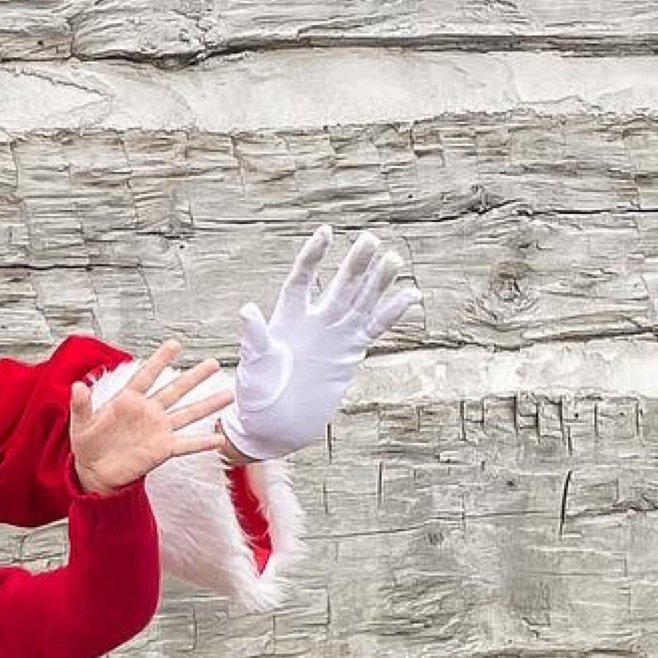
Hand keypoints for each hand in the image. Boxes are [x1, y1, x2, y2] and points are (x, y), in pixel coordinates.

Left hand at [71, 340, 230, 493]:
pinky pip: (185, 444)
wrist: (95, 471)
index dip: (160, 361)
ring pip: (187, 413)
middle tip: (213, 363)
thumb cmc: (87, 445)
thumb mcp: (81, 424)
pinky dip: (201, 442)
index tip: (175, 344)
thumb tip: (77, 386)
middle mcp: (148, 412)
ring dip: (207, 405)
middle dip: (194, 377)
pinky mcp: (162, 449)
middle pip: (175, 390)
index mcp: (128, 401)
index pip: (146, 376)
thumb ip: (81, 405)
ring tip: (228, 394)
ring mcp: (157, 429)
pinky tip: (219, 439)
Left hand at [222, 227, 419, 461]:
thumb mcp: (253, 365)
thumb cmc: (257, 396)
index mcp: (288, 319)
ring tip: (393, 259)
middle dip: (354, 265)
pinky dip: (391, 313)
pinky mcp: (349, 352)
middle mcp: (314, 321)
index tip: (326, 232)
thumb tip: (247, 310)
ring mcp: (334, 335)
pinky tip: (411, 295)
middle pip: (338, 286)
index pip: (303, 280)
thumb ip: (255, 337)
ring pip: (360, 302)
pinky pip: (375, 328)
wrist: (274, 426)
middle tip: (370, 240)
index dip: (313, 257)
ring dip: (377, 282)